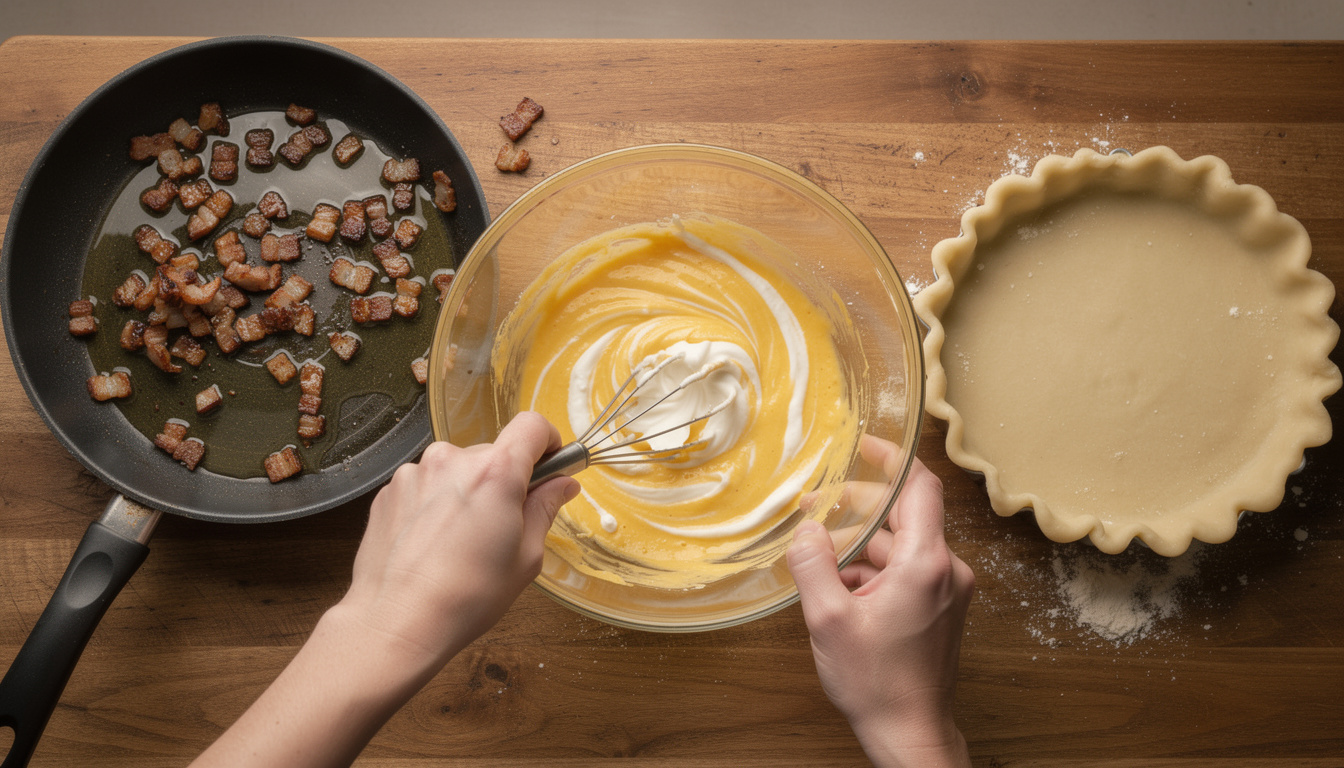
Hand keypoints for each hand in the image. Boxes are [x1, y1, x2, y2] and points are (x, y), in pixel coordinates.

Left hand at [336, 411, 581, 674]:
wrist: (396, 622)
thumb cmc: (468, 596)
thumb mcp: (525, 557)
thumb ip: (545, 509)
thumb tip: (563, 484)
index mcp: (495, 472)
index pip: (533, 426)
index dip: (548, 442)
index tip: (549, 467)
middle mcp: (452, 459)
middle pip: (493, 453)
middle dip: (503, 480)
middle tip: (503, 525)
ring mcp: (415, 472)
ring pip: (456, 470)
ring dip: (466, 492)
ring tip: (460, 541)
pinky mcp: (389, 490)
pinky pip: (426, 485)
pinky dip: (435, 504)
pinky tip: (432, 544)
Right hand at [787, 441, 973, 767]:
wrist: (910, 733)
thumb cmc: (878, 684)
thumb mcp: (828, 621)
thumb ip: (813, 565)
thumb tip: (807, 530)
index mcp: (926, 564)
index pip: (920, 487)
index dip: (892, 459)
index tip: (867, 445)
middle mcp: (947, 571)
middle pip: (905, 516)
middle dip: (860, 509)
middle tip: (818, 508)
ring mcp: (948, 591)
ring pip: (902, 547)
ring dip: (863, 548)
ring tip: (822, 561)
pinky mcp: (941, 608)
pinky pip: (907, 572)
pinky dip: (875, 572)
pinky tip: (842, 591)